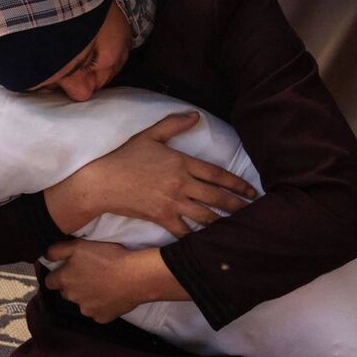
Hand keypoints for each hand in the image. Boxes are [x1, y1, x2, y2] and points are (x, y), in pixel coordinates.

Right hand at [45, 112, 256, 236]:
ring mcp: (172, 202)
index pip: (217, 174)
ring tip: (240, 227)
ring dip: (225, 222)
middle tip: (254, 212)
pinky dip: (200, 237)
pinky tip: (211, 241)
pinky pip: (186, 231)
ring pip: (206, 215)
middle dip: (238, 205)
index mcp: (182, 162)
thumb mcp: (150, 135)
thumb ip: (174, 124)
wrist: (103, 182)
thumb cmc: (125, 157)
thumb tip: (196, 115)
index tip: (251, 190)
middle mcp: (181, 183)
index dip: (237, 183)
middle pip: (218, 197)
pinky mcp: (162, 218)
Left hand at [45, 240, 188, 322]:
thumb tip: (45, 256)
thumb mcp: (80, 245)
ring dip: (87, 295)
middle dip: (73, 285)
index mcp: (64, 280)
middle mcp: (72, 297)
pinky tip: (111, 294)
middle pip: (66, 293)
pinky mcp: (100, 318)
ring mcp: (86, 310)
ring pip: (81, 303)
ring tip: (103, 283)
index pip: (50, 281)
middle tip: (89, 274)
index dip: (59, 274)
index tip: (70, 269)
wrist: (135, 276)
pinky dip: (101, 305)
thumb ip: (57, 250)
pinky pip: (97, 312)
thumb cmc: (108, 257)